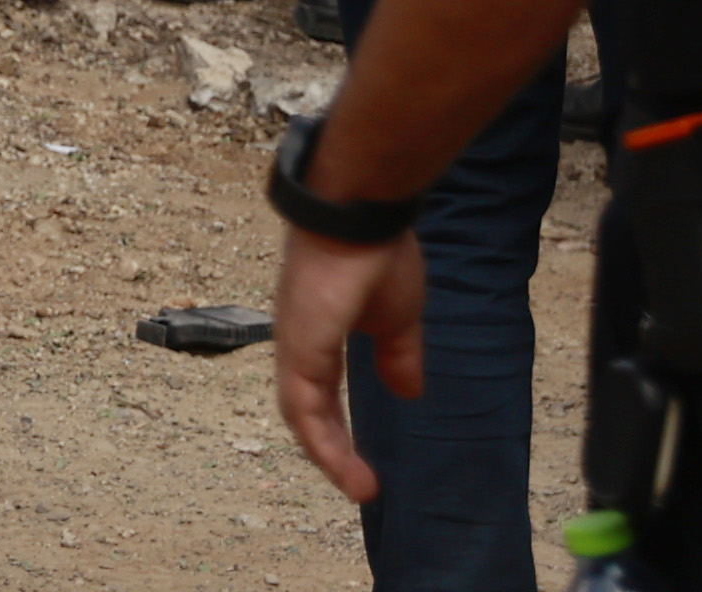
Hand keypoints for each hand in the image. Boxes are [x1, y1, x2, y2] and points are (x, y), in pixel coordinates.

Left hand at [274, 220, 422, 505]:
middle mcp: (297, 340)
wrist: (362, 212)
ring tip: (360, 488)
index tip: (363, 461)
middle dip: (332, 450)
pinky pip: (302, 404)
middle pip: (305, 409)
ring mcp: (293, 342)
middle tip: (362, 486)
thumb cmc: (378, 254)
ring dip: (329, 455)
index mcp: (318, 333)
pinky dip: (321, 440)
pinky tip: (344, 466)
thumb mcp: (398, 318)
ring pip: (300, 414)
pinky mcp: (298, 343)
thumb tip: (408, 393)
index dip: (337, 428)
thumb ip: (398, 356)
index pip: (319, 392)